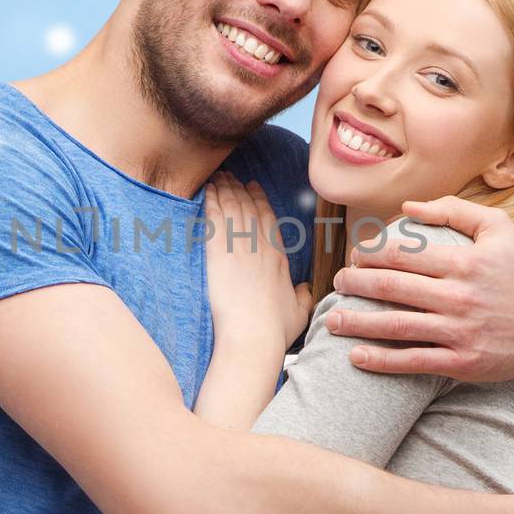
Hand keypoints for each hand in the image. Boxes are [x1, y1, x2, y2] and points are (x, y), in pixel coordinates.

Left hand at [202, 171, 313, 359]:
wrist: (253, 336)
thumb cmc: (274, 330)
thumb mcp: (299, 312)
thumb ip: (303, 296)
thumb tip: (307, 288)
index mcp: (278, 258)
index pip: (269, 221)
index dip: (260, 201)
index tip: (254, 188)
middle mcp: (260, 248)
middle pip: (249, 209)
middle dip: (239, 189)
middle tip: (232, 176)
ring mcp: (240, 249)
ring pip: (233, 209)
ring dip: (225, 190)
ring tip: (218, 178)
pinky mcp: (219, 254)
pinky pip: (215, 221)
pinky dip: (212, 203)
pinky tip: (207, 192)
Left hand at [326, 195, 513, 383]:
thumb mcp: (500, 229)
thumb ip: (454, 210)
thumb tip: (407, 207)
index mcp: (464, 261)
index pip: (404, 253)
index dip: (371, 253)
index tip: (354, 255)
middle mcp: (459, 295)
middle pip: (393, 287)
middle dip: (357, 284)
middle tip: (338, 283)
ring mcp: (460, 331)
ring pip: (397, 326)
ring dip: (359, 323)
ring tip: (332, 321)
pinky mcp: (463, 362)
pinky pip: (414, 361)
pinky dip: (382, 360)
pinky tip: (356, 357)